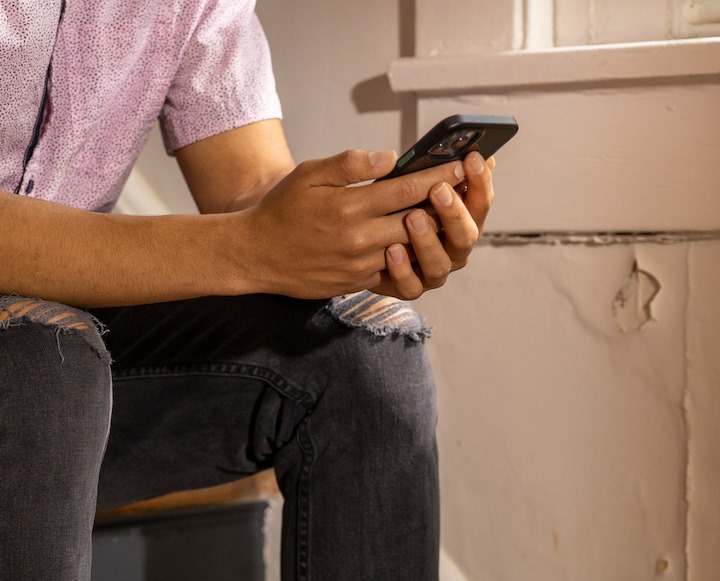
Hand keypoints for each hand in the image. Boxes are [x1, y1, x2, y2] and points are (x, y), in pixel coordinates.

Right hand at [230, 147, 486, 298]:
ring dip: (429, 232)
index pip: (408, 188)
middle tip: (463, 190)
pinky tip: (414, 241)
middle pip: (418, 220)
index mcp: (350, 206)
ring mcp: (358, 265)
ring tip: (443, 214)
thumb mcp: (310, 174)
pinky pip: (391, 270)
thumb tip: (390, 157)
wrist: (256, 255)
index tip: (463, 165)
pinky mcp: (355, 283)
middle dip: (443, 204)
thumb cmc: (282, 209)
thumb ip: (351, 163)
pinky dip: (406, 255)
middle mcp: (358, 239)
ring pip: (409, 247)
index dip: (440, 175)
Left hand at [375, 151, 494, 299]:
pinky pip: (411, 286)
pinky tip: (390, 250)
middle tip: (438, 189)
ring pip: (440, 264)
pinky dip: (402, 270)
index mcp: (462, 218)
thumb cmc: (389, 203)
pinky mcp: (408, 287)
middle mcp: (453, 247)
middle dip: (454, 213)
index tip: (471, 158)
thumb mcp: (408, 180)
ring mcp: (432, 270)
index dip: (479, 182)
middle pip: (467, 236)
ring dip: (428, 241)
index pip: (481, 201)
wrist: (354, 240)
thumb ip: (438, 169)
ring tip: (412, 217)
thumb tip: (466, 150)